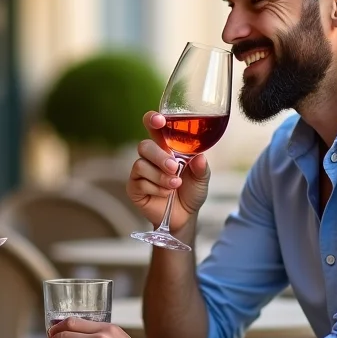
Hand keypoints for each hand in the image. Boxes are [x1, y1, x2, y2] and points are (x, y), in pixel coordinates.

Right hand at [128, 111, 208, 230]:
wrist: (185, 217)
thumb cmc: (191, 192)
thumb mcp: (202, 178)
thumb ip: (201, 167)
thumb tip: (199, 157)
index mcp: (166, 148)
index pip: (154, 128)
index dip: (153, 120)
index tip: (159, 120)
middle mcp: (151, 157)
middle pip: (144, 145)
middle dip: (159, 156)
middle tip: (174, 168)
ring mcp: (140, 172)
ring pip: (141, 164)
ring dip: (160, 176)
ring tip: (174, 185)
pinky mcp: (134, 187)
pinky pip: (139, 182)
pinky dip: (156, 189)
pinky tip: (165, 194)